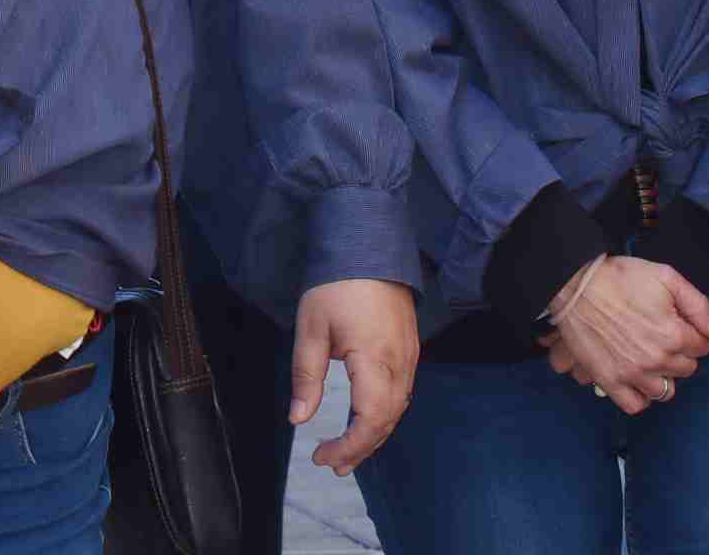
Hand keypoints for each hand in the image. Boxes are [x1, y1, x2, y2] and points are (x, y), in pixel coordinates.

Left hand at [290, 278, 417, 474]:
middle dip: (361, 447)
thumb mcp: (311, 329)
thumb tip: (298, 419)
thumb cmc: (336, 285)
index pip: (371, 419)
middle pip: (388, 419)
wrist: (368, 244)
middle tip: (331, 463)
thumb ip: (307, 377)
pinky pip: (402, 391)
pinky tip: (367, 418)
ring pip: (398, 408)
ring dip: (374, 433)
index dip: (349, 446)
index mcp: (375, 358)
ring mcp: (409, 354)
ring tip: (346, 451)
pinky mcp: (410, 346)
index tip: (322, 456)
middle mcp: (400, 361)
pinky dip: (384, 413)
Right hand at [536, 255, 708, 413]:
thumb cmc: (619, 278)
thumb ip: (697, 304)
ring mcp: (633, 374)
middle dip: (681, 353)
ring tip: (651, 357)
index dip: (695, 333)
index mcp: (674, 334)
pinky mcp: (610, 381)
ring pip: (666, 391)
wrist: (577, 286)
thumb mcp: (666, 276)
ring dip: (664, 375)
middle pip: (687, 368)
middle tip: (664, 335)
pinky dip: (641, 396)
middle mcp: (657, 359)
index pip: (703, 346)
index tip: (681, 324)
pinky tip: (639, 380)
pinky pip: (635, 405)